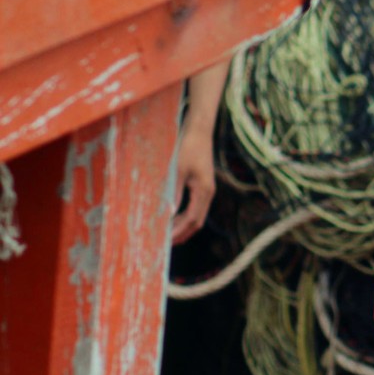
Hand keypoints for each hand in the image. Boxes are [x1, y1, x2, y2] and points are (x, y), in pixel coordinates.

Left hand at [170, 130, 216, 245]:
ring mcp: (206, 189)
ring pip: (196, 215)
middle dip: (182, 234)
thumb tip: (167, 214)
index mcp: (204, 191)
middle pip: (197, 222)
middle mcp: (208, 193)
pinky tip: (172, 217)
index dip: (178, 232)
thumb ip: (173, 192)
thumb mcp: (177, 170)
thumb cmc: (187, 147)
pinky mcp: (201, 184)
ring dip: (183, 226)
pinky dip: (184, 216)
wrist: (199, 131)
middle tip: (165, 244)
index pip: (192, 220)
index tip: (164, 241)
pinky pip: (194, 206)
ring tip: (167, 234)